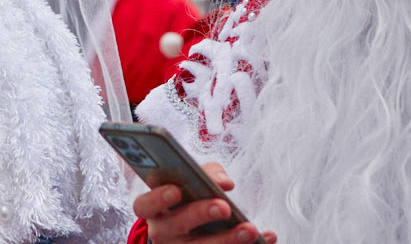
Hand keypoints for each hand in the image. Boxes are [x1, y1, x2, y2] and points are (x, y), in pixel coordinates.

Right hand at [133, 162, 275, 243]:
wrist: (191, 232)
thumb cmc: (189, 199)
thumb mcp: (191, 181)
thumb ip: (206, 173)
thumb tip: (224, 182)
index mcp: (154, 208)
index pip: (144, 205)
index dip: (158, 198)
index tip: (176, 190)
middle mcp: (163, 232)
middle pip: (175, 226)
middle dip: (199, 214)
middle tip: (222, 206)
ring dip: (228, 239)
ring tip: (250, 229)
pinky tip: (267, 238)